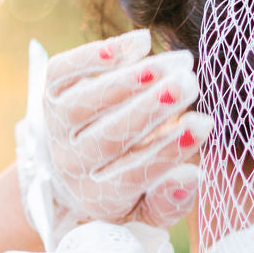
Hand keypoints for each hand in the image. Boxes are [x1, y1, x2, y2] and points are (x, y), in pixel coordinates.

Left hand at [42, 28, 209, 229]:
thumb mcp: (148, 209)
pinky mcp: (49, 95)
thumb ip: (170, 202)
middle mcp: (71, 165)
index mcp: (99, 198)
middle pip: (109, 137)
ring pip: (86, 102)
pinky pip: (64, 72)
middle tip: (190, 84)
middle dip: (151, 108)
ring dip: (131, 80)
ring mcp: (56, 128)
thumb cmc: (126, 187)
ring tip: (174, 63)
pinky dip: (99, 54)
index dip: (170, 150)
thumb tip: (191, 177)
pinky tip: (141, 43)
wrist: (73, 166)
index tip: (204, 123)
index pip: (134, 176)